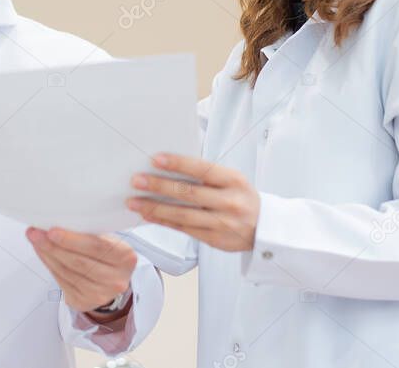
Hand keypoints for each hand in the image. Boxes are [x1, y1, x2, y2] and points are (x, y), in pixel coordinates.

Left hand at [26, 227, 135, 318]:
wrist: (112, 280)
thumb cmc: (107, 254)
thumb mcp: (108, 240)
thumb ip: (91, 232)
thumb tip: (59, 220)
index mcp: (125, 257)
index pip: (96, 246)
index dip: (72, 239)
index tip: (52, 231)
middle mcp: (115, 279)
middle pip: (79, 261)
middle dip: (53, 246)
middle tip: (36, 233)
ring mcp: (101, 294)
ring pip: (67, 272)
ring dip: (48, 255)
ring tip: (36, 240)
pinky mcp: (84, 302)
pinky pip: (62, 282)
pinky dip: (50, 265)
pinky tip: (44, 254)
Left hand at [126, 153, 260, 251]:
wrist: (265, 228)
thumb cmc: (241, 197)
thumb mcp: (232, 180)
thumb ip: (206, 175)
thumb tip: (168, 167)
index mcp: (233, 180)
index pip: (202, 169)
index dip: (178, 164)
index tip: (155, 159)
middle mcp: (229, 202)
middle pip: (188, 193)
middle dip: (159, 186)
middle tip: (136, 181)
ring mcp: (222, 223)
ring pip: (182, 215)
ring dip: (155, 207)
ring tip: (134, 201)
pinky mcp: (214, 239)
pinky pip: (183, 229)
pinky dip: (163, 221)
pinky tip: (148, 214)